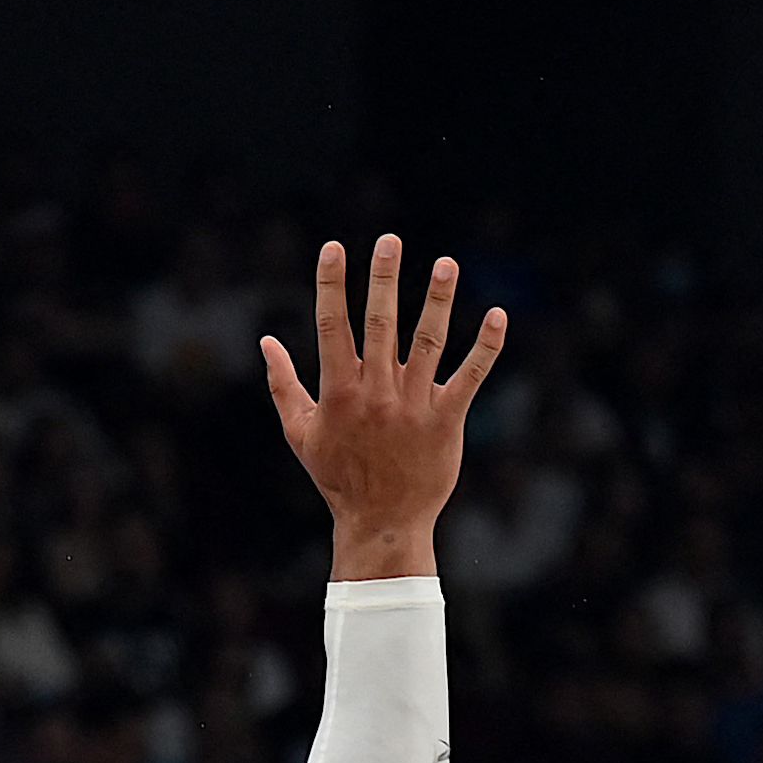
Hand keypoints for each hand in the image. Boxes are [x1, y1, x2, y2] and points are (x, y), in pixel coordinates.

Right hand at [258, 235, 506, 576]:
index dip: (332, 285)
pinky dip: (485, 347)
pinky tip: (497, 315)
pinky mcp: (446, 420)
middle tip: (389, 239)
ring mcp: (413, 405)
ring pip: (428, 342)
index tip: (333, 247)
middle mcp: (377, 393)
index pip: (332, 327)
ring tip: (445, 263)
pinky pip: (469, 376)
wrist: (381, 523)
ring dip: (437, 300)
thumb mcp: (300, 432)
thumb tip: (265, 340)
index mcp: (339, 392)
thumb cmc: (337, 477)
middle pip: (380, 324)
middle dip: (383, 279)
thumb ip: (282, 384)